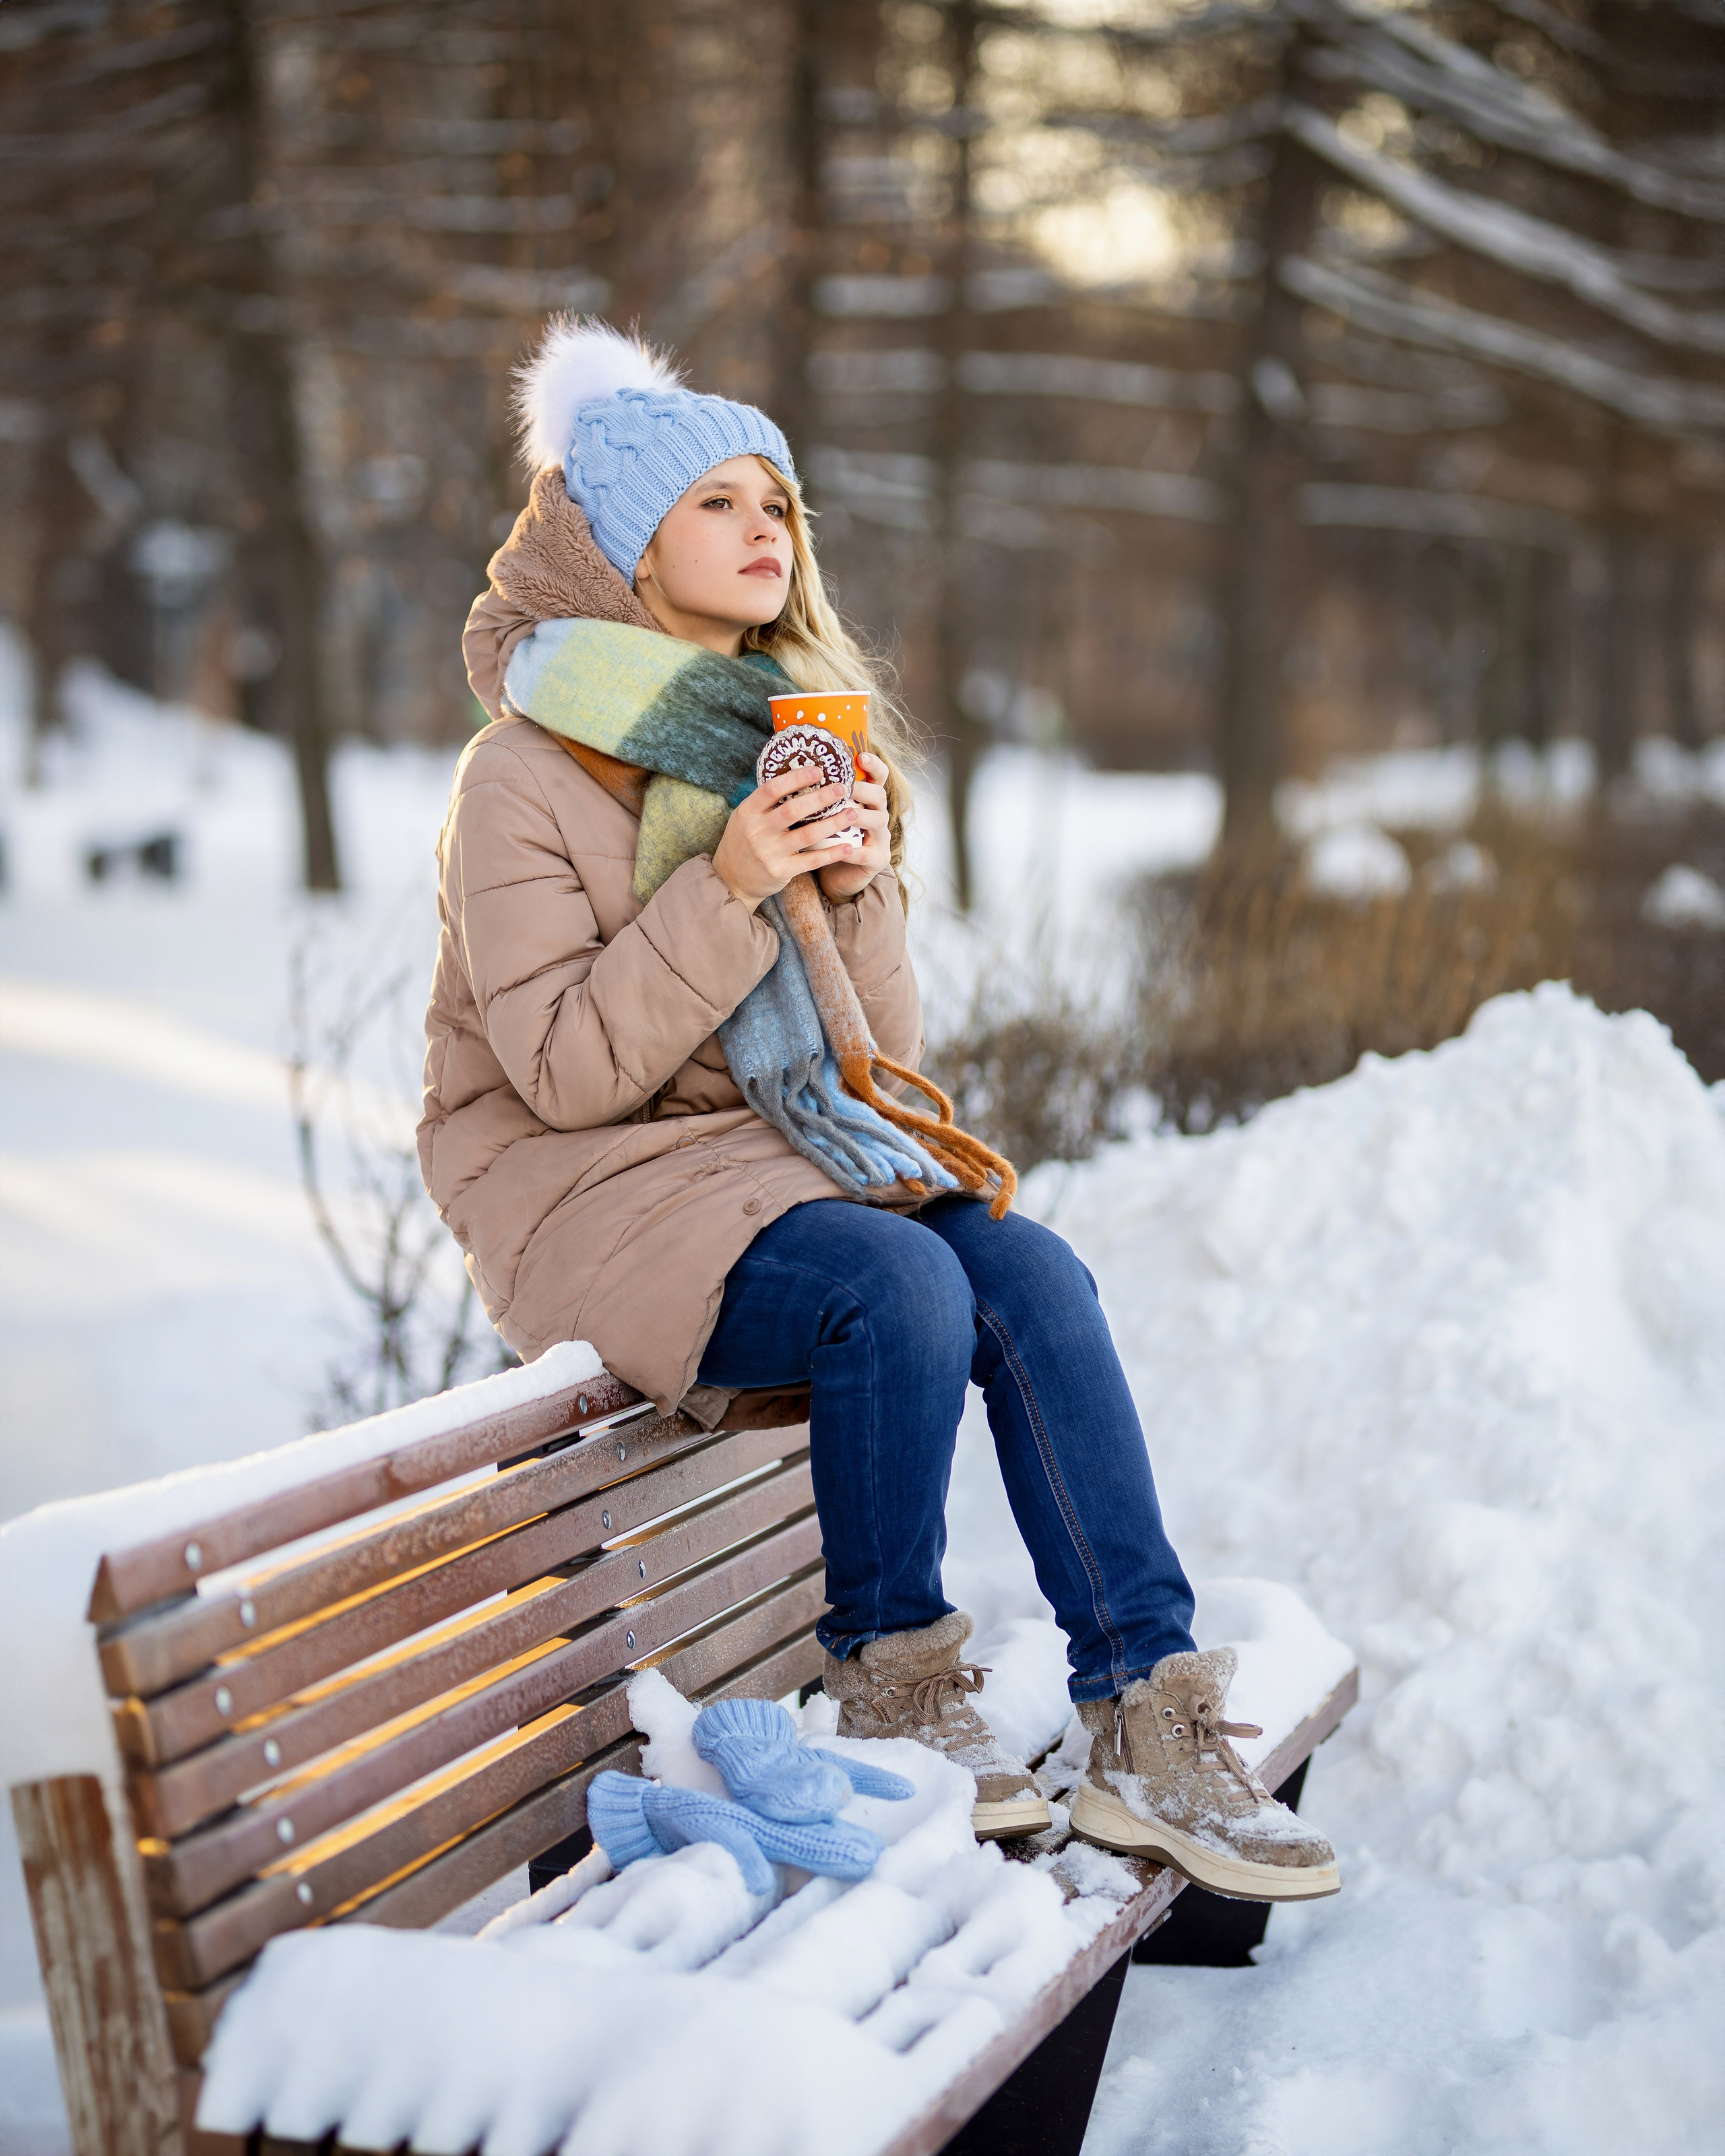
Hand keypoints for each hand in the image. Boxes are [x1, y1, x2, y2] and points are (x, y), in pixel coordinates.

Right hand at [711, 762, 866, 910]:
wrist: (730, 880)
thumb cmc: (742, 843)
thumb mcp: (744, 818)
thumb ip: (764, 802)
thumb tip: (795, 776)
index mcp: (747, 812)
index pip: (772, 789)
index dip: (796, 778)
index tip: (818, 770)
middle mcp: (757, 831)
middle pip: (793, 810)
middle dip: (821, 797)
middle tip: (843, 789)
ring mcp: (769, 852)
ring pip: (807, 834)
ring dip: (833, 823)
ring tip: (853, 813)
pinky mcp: (780, 871)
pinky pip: (811, 861)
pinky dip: (831, 853)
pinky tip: (848, 847)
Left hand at [816, 752, 889, 902]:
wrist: (836, 875)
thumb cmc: (827, 840)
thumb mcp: (825, 814)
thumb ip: (819, 795)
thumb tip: (792, 768)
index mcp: (866, 799)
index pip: (878, 776)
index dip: (873, 764)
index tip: (860, 755)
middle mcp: (877, 814)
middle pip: (879, 794)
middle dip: (863, 789)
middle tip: (845, 787)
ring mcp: (880, 837)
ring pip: (877, 820)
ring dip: (860, 816)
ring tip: (846, 815)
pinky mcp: (877, 859)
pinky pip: (867, 854)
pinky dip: (853, 852)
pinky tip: (841, 851)